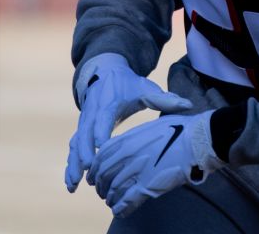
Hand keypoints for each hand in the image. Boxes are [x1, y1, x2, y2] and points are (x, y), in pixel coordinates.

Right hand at [64, 53, 192, 192]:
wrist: (104, 73)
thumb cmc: (128, 84)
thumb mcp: (145, 88)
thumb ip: (165, 99)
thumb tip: (188, 105)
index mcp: (108, 104)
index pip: (103, 119)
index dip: (102, 132)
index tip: (104, 148)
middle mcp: (92, 114)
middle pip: (84, 135)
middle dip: (85, 153)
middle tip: (90, 171)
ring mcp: (84, 123)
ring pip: (75, 145)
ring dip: (73, 164)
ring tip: (73, 185)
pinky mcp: (81, 130)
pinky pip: (74, 149)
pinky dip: (71, 166)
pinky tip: (72, 185)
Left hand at [88, 111, 224, 216]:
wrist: (196, 139)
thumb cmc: (179, 129)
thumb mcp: (150, 127)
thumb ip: (136, 138)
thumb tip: (131, 145)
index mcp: (127, 140)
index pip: (100, 157)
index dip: (94, 170)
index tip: (94, 177)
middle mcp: (127, 156)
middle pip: (104, 175)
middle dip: (100, 186)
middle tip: (101, 192)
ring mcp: (136, 171)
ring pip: (113, 190)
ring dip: (110, 198)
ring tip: (110, 202)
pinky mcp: (147, 186)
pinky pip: (127, 201)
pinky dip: (121, 208)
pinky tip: (119, 212)